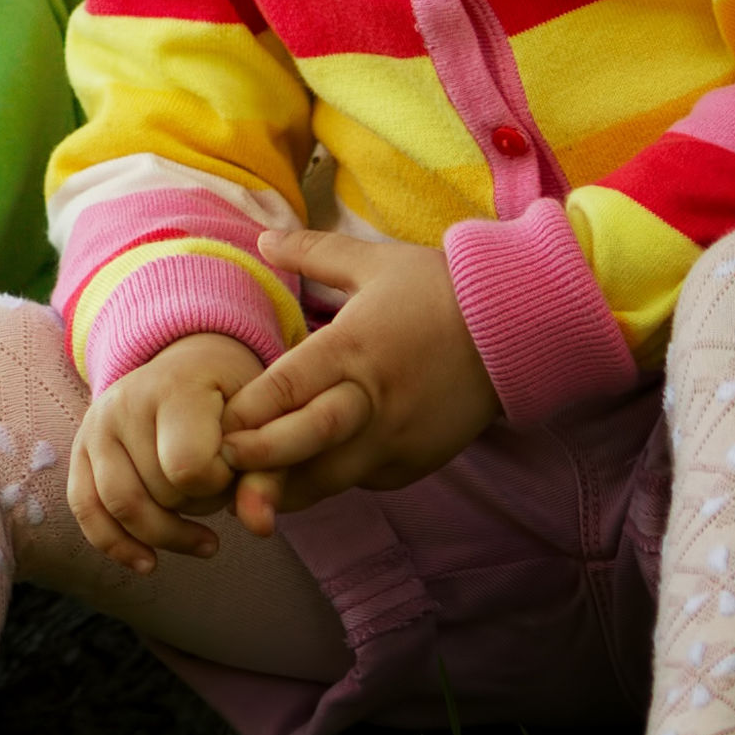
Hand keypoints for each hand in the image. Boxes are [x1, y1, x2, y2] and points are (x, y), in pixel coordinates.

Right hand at [69, 330, 262, 572]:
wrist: (192, 365)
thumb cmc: (235, 398)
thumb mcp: (262, 422)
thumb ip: (265, 474)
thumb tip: (258, 529)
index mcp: (174, 387)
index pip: (189, 468)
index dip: (219, 486)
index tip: (236, 469)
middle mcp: (124, 402)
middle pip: (159, 492)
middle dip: (198, 507)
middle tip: (222, 490)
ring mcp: (96, 426)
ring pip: (121, 507)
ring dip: (166, 535)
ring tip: (204, 541)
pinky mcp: (80, 450)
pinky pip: (85, 509)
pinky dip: (116, 544)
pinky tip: (148, 562)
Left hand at [221, 227, 501, 523]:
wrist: (520, 330)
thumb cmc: (443, 290)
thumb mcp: (376, 262)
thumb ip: (314, 253)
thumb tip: (261, 240)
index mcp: (354, 348)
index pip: (289, 386)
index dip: (248, 411)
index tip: (214, 423)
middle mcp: (373, 401)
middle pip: (306, 442)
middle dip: (259, 464)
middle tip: (220, 471)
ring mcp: (398, 439)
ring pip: (331, 479)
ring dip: (287, 488)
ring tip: (248, 494)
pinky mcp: (416, 464)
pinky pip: (363, 482)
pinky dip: (331, 481)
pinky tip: (303, 479)